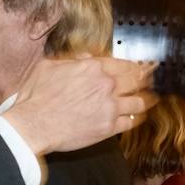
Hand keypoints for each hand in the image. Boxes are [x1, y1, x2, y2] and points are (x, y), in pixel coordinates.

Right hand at [3, 56, 157, 154]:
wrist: (34, 125)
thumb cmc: (36, 96)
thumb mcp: (48, 67)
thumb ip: (70, 60)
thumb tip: (85, 57)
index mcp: (93, 67)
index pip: (123, 64)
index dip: (135, 66)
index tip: (140, 67)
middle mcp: (106, 85)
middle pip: (136, 79)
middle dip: (145, 79)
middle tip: (150, 80)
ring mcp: (109, 106)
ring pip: (138, 101)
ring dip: (145, 99)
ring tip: (150, 100)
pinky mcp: (108, 127)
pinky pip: (131, 121)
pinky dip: (136, 118)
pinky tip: (138, 117)